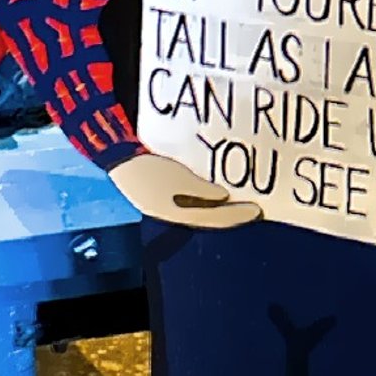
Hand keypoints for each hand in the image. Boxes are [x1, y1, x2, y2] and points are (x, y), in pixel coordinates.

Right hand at [111, 151, 261, 229]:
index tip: (257, 210)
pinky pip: (192, 202)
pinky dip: (207, 200)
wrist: (118, 156)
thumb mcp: (177, 178)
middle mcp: (172, 214)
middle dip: (231, 215)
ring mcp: (166, 205)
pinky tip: (216, 194)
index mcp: (175, 213)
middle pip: (208, 219)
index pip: (212, 219)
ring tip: (238, 203)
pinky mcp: (163, 195)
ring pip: (200, 212)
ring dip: (220, 209)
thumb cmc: (148, 166)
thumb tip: (222, 197)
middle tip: (255, 210)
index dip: (235, 216)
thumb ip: (200, 190)